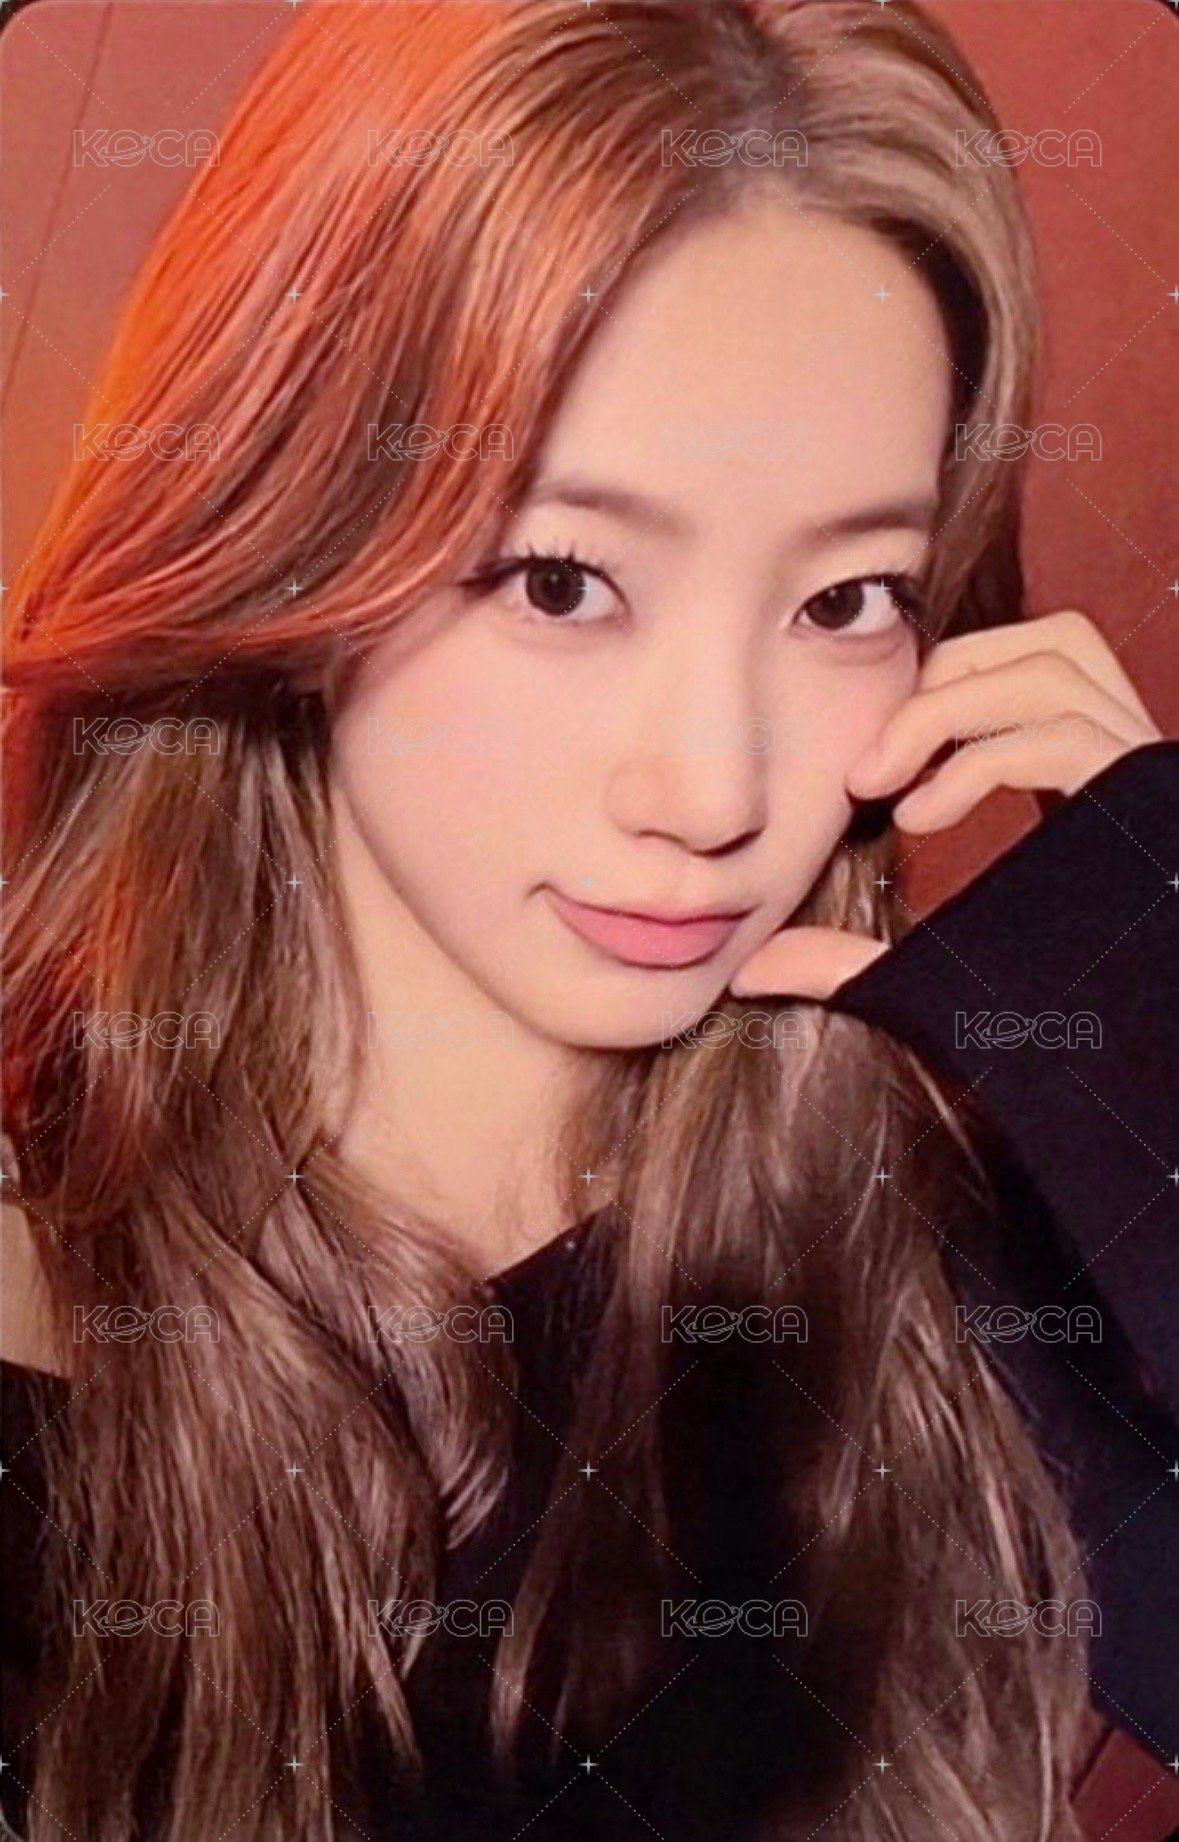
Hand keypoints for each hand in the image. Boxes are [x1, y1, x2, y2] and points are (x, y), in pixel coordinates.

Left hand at [728, 610, 1162, 1001]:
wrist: (1135, 1075)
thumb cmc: (1050, 1035)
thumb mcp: (929, 981)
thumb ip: (851, 963)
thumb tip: (750, 969)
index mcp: (1100, 785)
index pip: (1028, 667)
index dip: (945, 688)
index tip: (873, 766)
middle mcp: (1137, 762)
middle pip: (1044, 642)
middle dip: (940, 687)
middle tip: (866, 772)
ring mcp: (1151, 776)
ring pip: (1056, 662)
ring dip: (947, 709)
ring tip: (883, 786)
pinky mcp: (1153, 799)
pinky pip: (1063, 733)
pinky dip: (975, 761)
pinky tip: (920, 818)